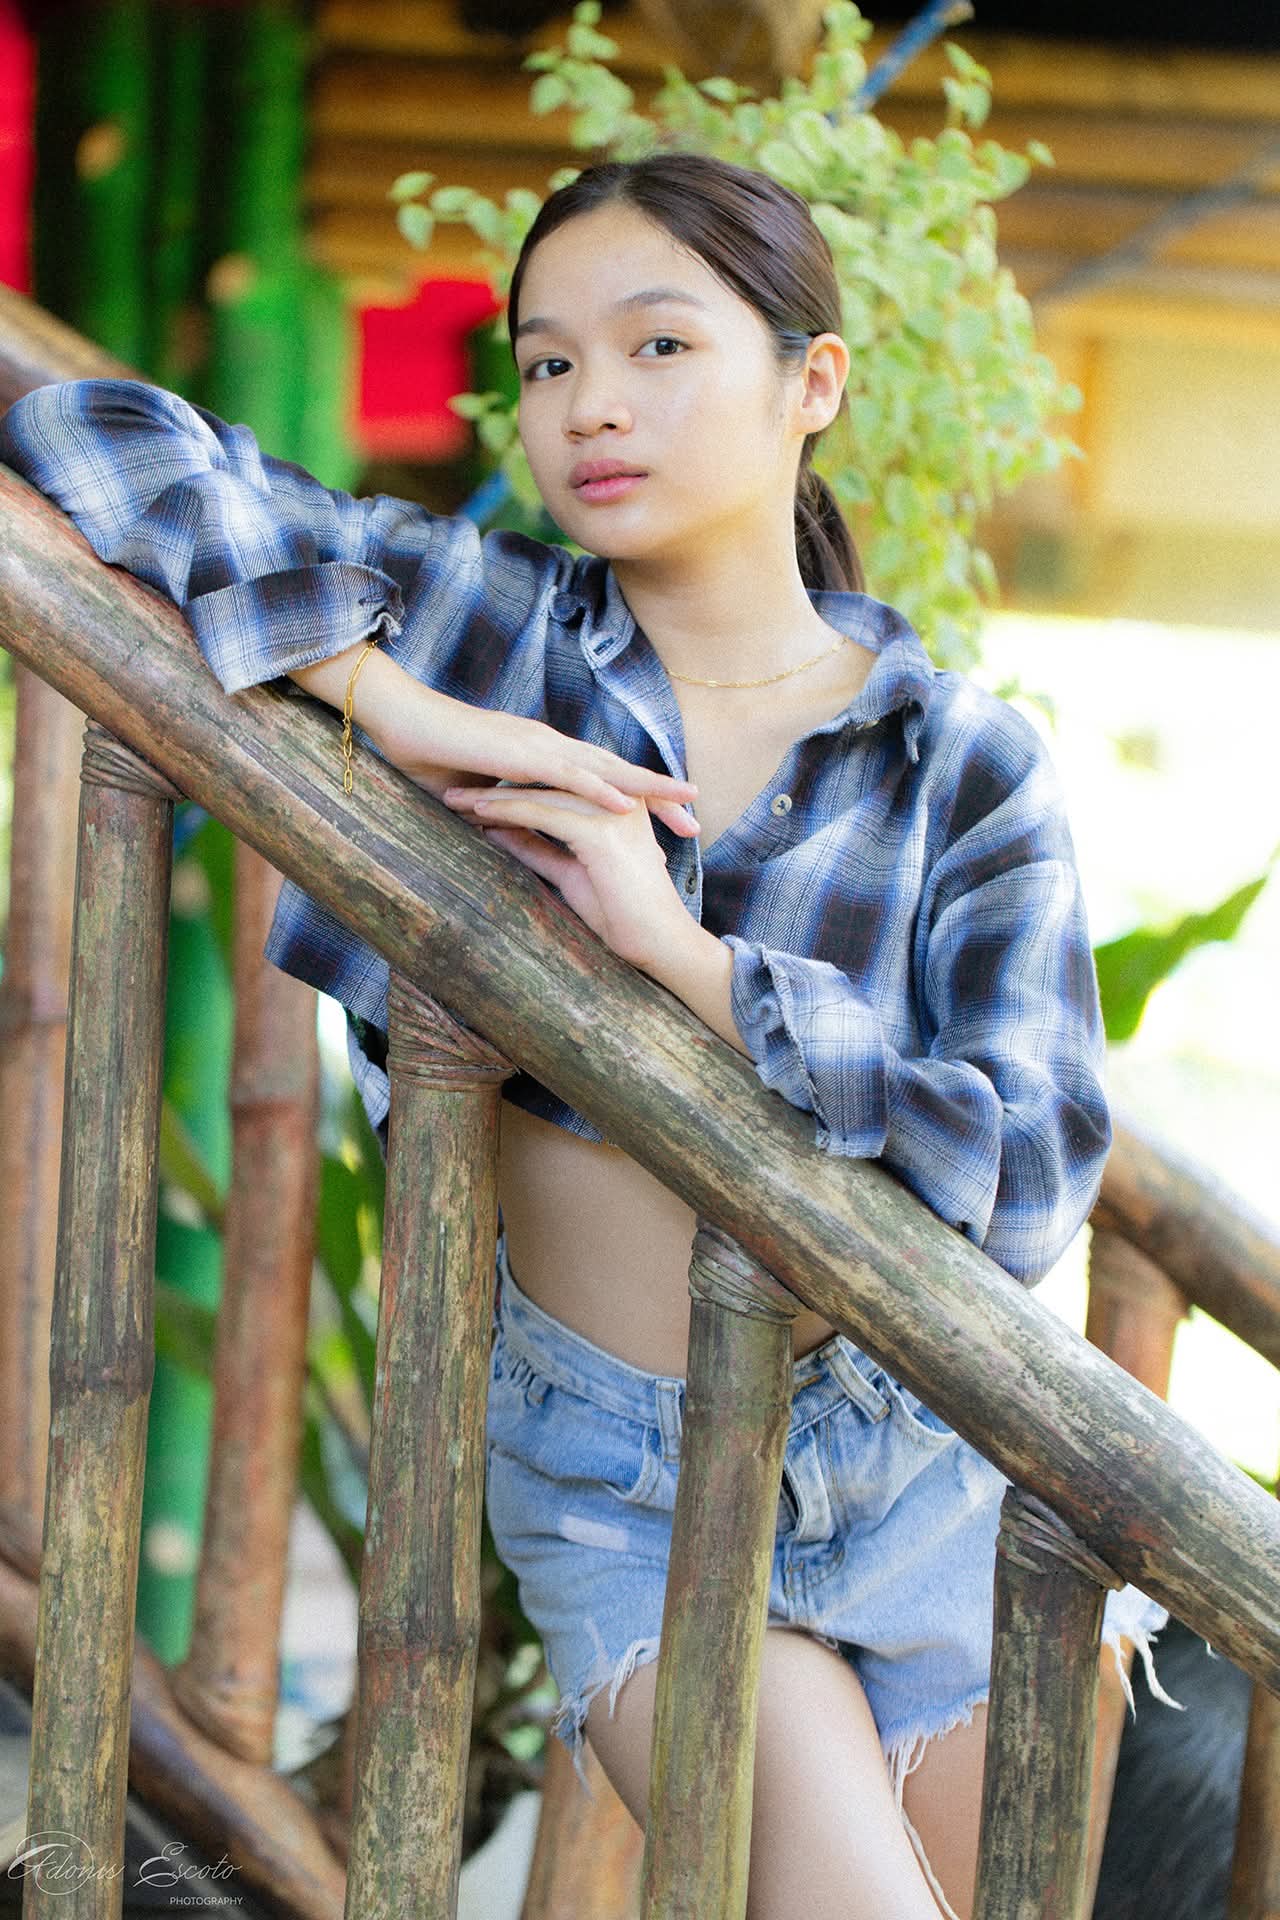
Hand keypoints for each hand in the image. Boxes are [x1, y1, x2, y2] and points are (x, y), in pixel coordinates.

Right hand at [367, 669, 698, 827]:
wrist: (396, 719)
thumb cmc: (428, 756)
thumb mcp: (476, 795)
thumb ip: (498, 811)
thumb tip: (507, 836)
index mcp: (544, 755)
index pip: (601, 781)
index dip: (636, 802)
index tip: (668, 827)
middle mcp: (550, 746)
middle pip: (616, 773)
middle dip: (658, 799)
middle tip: (696, 822)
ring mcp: (537, 745)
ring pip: (603, 769)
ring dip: (644, 789)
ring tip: (682, 807)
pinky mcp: (518, 752)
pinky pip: (565, 773)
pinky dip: (598, 789)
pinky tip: (625, 805)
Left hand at [441, 780, 699, 971]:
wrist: (660, 944)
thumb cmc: (621, 915)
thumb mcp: (569, 874)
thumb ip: (538, 850)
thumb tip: (499, 835)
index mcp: (617, 803)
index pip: (555, 787)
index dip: (512, 788)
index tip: (472, 792)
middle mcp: (617, 799)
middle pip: (545, 783)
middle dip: (497, 784)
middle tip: (452, 785)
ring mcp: (611, 812)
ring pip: (540, 793)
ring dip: (494, 795)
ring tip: (454, 798)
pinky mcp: (601, 832)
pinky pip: (544, 814)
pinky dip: (509, 812)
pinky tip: (479, 812)